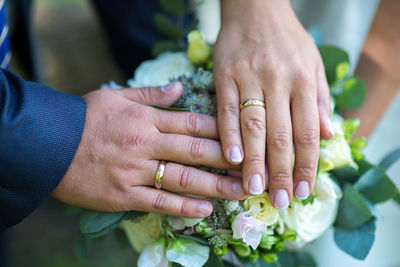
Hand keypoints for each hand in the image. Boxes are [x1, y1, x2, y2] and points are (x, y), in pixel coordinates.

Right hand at [51, 82, 245, 217]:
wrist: (48, 143)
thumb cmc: (85, 117)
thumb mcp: (117, 95)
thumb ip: (151, 94)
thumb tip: (179, 87)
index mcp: (147, 119)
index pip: (193, 123)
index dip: (222, 131)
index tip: (244, 139)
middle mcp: (146, 144)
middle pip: (196, 151)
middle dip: (229, 160)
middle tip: (254, 169)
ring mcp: (136, 171)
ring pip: (184, 179)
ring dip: (216, 186)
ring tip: (241, 192)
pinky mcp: (124, 195)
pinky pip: (160, 201)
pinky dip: (184, 206)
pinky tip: (206, 210)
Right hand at [214, 0, 332, 207]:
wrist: (255, 8)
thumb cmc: (287, 39)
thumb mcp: (314, 64)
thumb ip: (321, 100)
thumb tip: (328, 136)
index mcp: (304, 80)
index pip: (307, 132)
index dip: (307, 164)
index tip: (304, 190)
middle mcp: (278, 81)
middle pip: (280, 135)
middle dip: (281, 171)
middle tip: (280, 200)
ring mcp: (249, 78)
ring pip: (253, 126)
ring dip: (254, 161)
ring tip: (254, 189)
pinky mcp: (225, 75)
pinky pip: (226, 110)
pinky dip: (228, 135)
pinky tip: (230, 158)